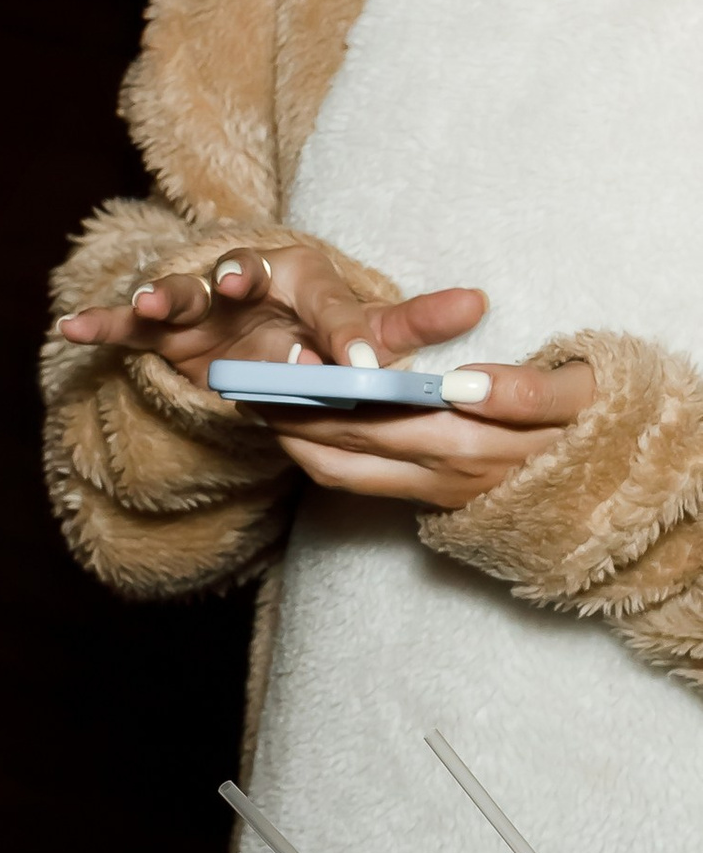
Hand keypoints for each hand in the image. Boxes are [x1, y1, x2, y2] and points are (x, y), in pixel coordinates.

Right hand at [54, 238, 485, 391]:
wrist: (249, 315)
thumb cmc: (307, 320)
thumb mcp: (358, 323)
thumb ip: (408, 323)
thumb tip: (479, 302)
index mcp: (299, 275)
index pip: (325, 298)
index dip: (339, 326)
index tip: (359, 360)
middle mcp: (244, 279)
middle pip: (239, 275)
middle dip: (236, 276)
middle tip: (239, 279)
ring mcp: (197, 303)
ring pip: (181, 293)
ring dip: (166, 293)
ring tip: (154, 300)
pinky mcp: (159, 330)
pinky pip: (126, 328)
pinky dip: (100, 326)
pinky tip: (70, 328)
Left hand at [264, 355, 594, 509]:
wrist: (604, 479)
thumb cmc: (585, 418)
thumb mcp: (575, 398)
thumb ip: (527, 393)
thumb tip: (463, 384)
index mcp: (477, 443)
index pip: (388, 417)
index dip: (335, 390)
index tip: (297, 354)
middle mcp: (445, 474)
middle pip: (349, 444)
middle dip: (293, 410)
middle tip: (247, 371)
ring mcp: (430, 492)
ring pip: (340, 470)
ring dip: (291, 436)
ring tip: (251, 396)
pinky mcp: (421, 499)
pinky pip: (352, 484)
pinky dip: (311, 455)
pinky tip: (286, 423)